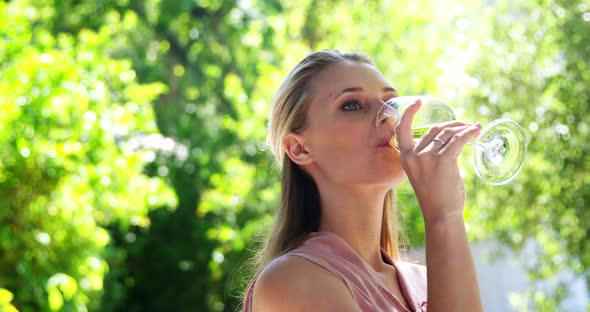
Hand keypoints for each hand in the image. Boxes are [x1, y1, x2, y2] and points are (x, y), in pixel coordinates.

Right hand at [395, 99, 480, 223]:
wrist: (441, 215)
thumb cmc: (435, 197)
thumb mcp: (423, 174)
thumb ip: (428, 157)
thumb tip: (448, 137)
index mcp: (406, 158)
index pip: (402, 130)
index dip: (409, 114)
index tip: (417, 102)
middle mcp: (414, 155)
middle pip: (435, 130)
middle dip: (451, 125)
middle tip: (465, 126)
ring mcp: (428, 158)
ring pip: (448, 134)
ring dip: (463, 129)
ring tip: (473, 129)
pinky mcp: (444, 161)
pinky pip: (458, 140)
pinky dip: (469, 133)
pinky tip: (477, 129)